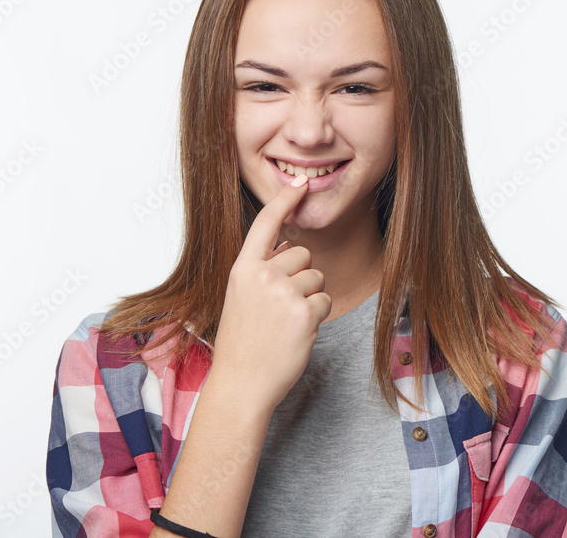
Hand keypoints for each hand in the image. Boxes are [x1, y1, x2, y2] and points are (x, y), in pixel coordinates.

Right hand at [209, 174, 331, 409]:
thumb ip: (261, 270)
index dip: (284, 200)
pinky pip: (325, 300)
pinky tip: (297, 333)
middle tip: (279, 309)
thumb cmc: (243, 343)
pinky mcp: (305, 311)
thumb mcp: (241, 298)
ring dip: (310, 298)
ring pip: (317, 277)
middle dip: (300, 277)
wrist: (241, 384)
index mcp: (242, 269)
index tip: (300, 181)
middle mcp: (262, 275)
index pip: (265, 225)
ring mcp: (284, 292)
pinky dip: (317, 317)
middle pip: (303, 254)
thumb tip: (290, 246)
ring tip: (286, 323)